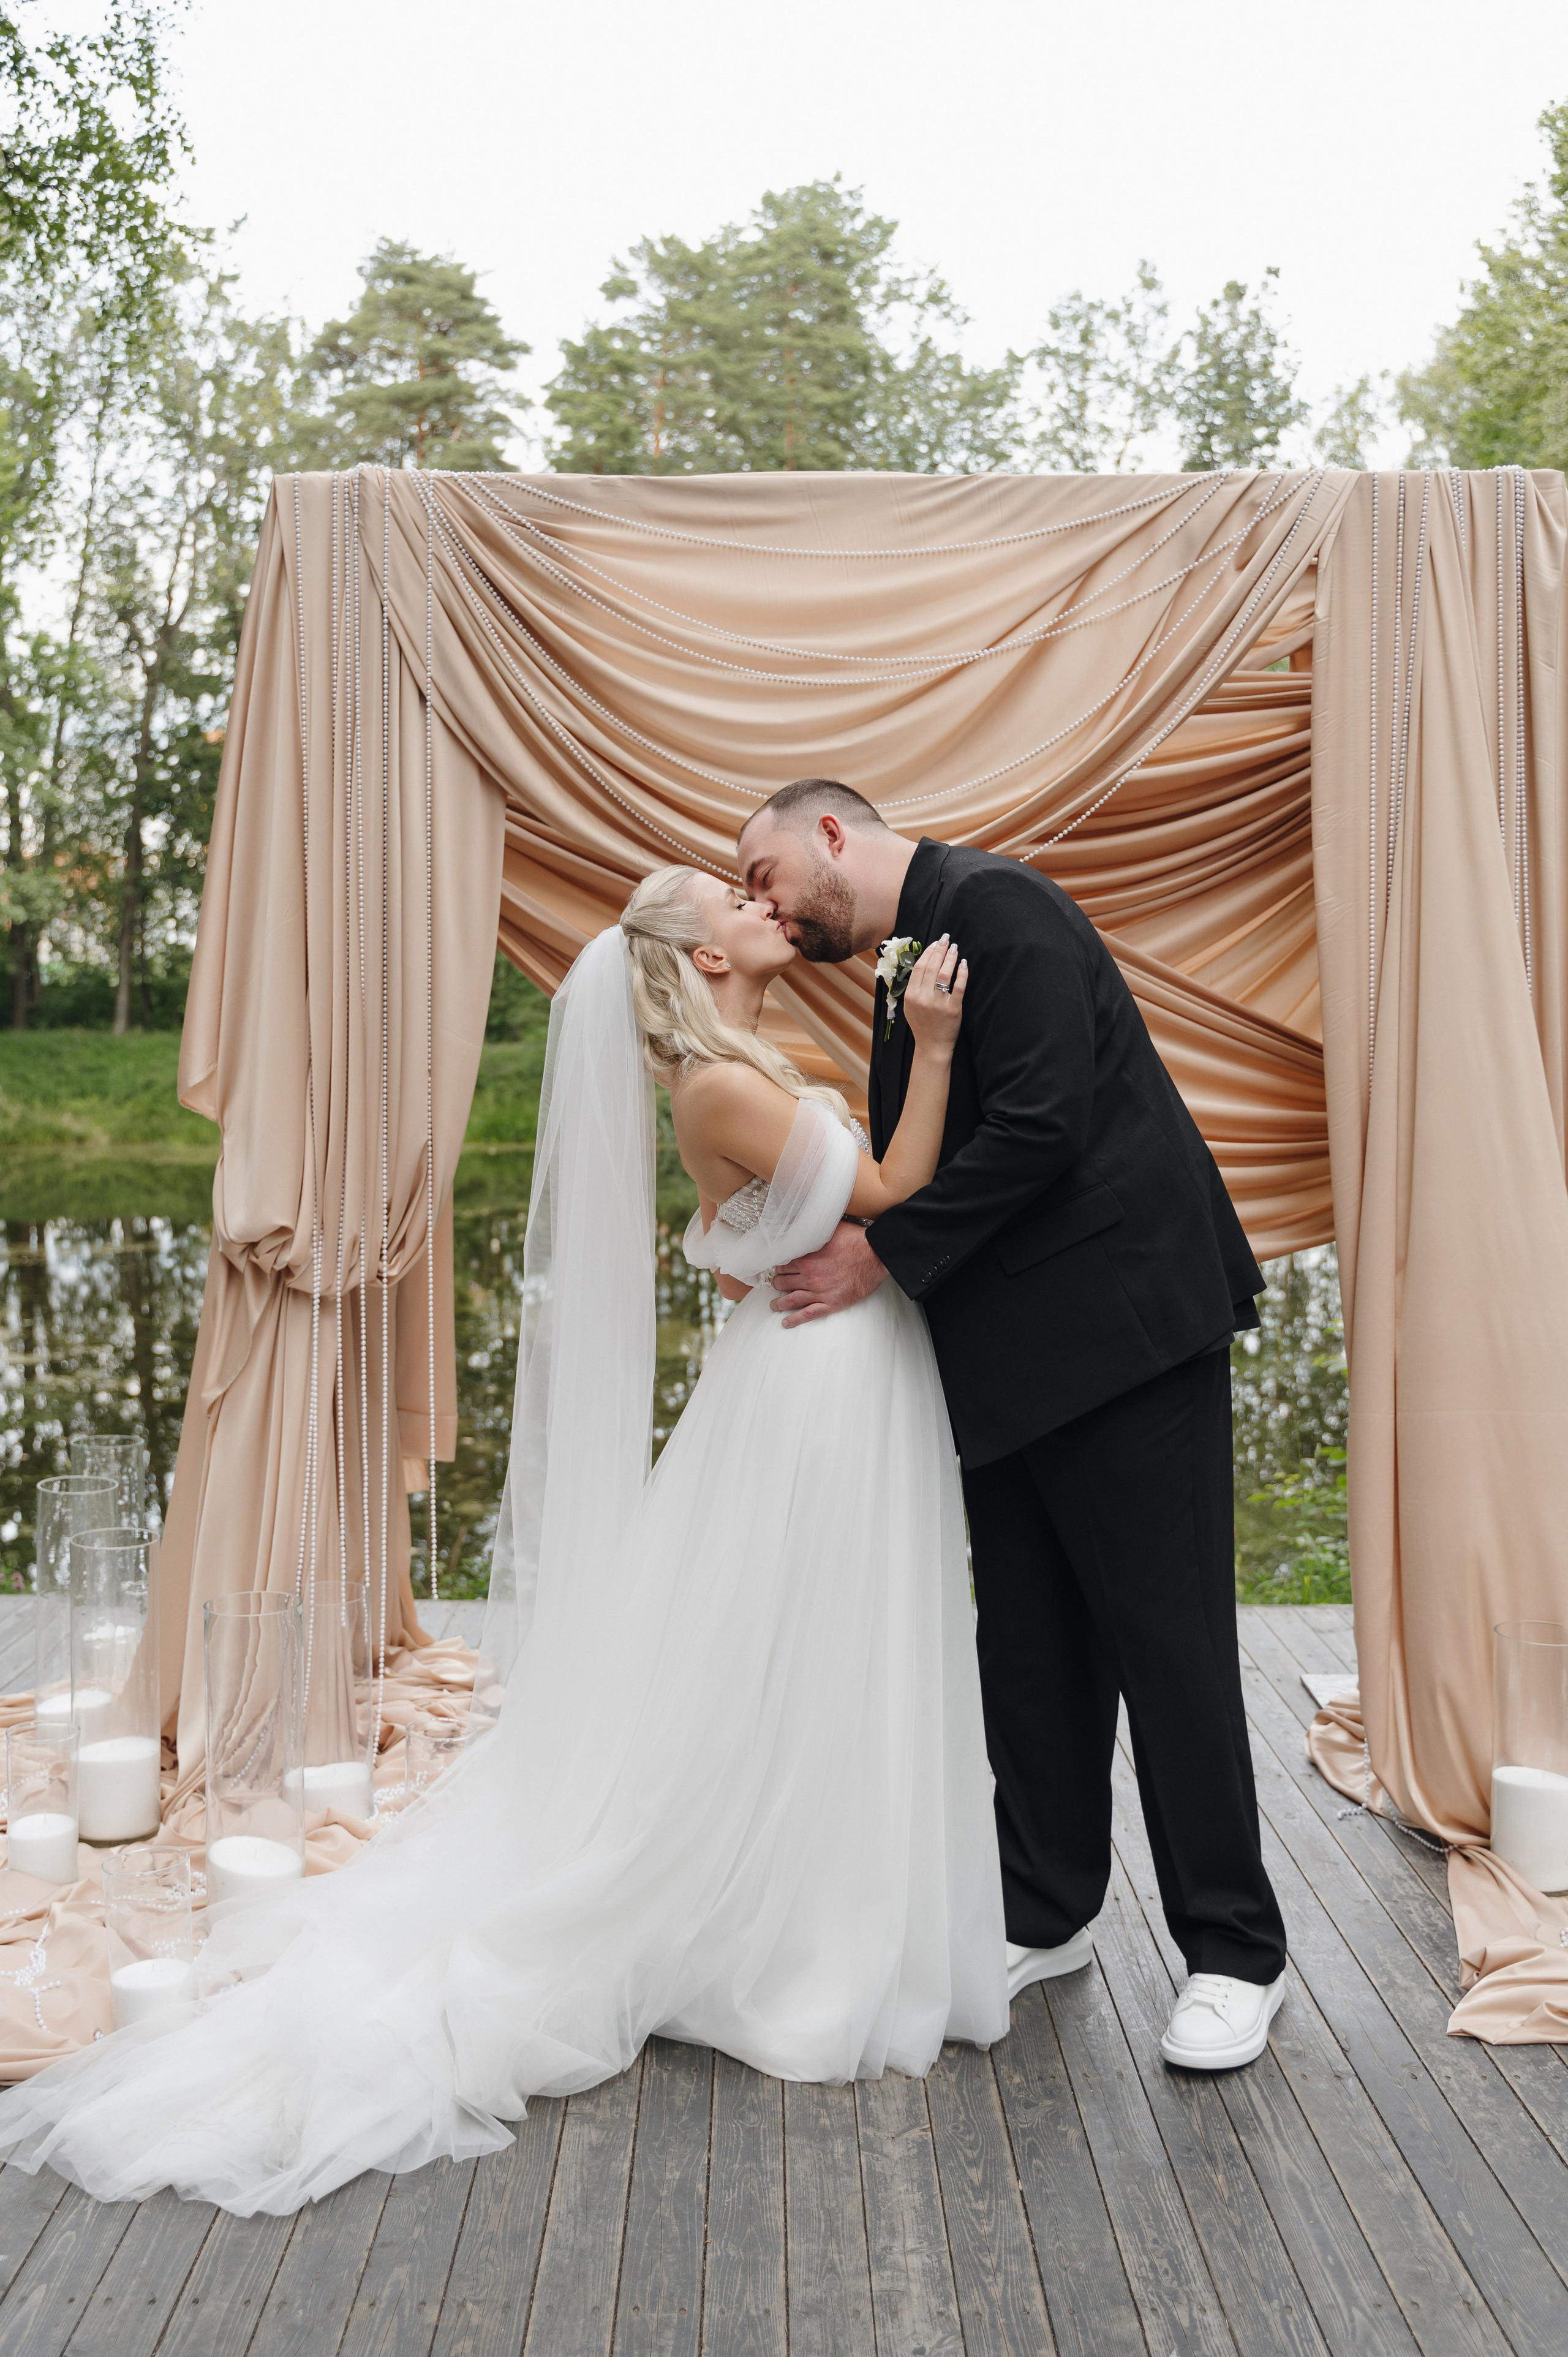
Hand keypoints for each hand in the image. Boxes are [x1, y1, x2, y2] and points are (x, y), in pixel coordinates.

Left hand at [770, 1221, 886, 1327]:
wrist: (875, 1255)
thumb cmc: (855, 1240)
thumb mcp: (829, 1229)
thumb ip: (812, 1231)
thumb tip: (801, 1224)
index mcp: (806, 1258)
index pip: (782, 1265)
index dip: (779, 1267)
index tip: (778, 1269)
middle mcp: (809, 1277)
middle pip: (783, 1283)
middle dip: (777, 1283)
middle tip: (776, 1284)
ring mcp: (819, 1292)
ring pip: (791, 1300)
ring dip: (779, 1303)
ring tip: (774, 1305)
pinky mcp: (831, 1304)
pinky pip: (808, 1314)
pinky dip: (794, 1319)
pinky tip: (786, 1322)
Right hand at [900, 936, 966, 1053]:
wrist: (932, 1046)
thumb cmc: (921, 1025)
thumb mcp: (910, 1006)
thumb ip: (915, 987)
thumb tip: (924, 963)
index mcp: (911, 996)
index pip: (919, 968)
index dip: (927, 953)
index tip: (934, 943)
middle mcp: (923, 998)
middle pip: (932, 967)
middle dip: (940, 950)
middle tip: (946, 939)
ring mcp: (938, 1003)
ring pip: (945, 974)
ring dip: (950, 958)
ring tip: (954, 948)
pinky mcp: (953, 1008)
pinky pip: (959, 986)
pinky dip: (962, 973)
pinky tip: (963, 964)